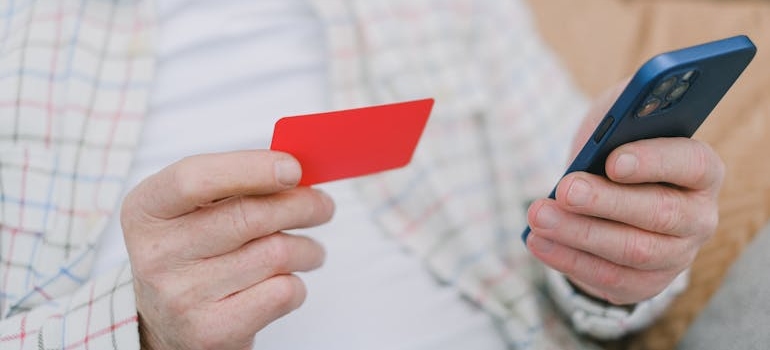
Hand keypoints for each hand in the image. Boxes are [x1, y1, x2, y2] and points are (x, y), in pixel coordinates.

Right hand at [120, 151, 334, 348]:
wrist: (167, 323)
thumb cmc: (192, 253)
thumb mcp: (191, 211)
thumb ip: (234, 184)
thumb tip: (293, 168)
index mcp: (146, 210)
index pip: (194, 178)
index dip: (250, 169)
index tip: (292, 168)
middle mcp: (156, 254)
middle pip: (249, 216)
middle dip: (301, 205)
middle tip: (322, 206)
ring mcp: (181, 296)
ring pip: (274, 254)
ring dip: (306, 248)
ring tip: (309, 250)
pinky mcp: (211, 331)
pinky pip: (281, 292)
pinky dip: (297, 283)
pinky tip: (286, 280)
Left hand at [525, 82, 723, 304]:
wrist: (605, 198)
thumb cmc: (614, 150)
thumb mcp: (620, 118)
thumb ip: (627, 105)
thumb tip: (626, 103)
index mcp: (701, 170)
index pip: (692, 164)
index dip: (654, 162)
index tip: (612, 160)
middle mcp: (699, 217)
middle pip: (660, 213)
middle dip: (606, 202)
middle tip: (565, 190)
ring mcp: (677, 255)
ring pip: (633, 251)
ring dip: (580, 234)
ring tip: (538, 215)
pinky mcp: (647, 283)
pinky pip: (610, 278)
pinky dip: (569, 260)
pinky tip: (538, 241)